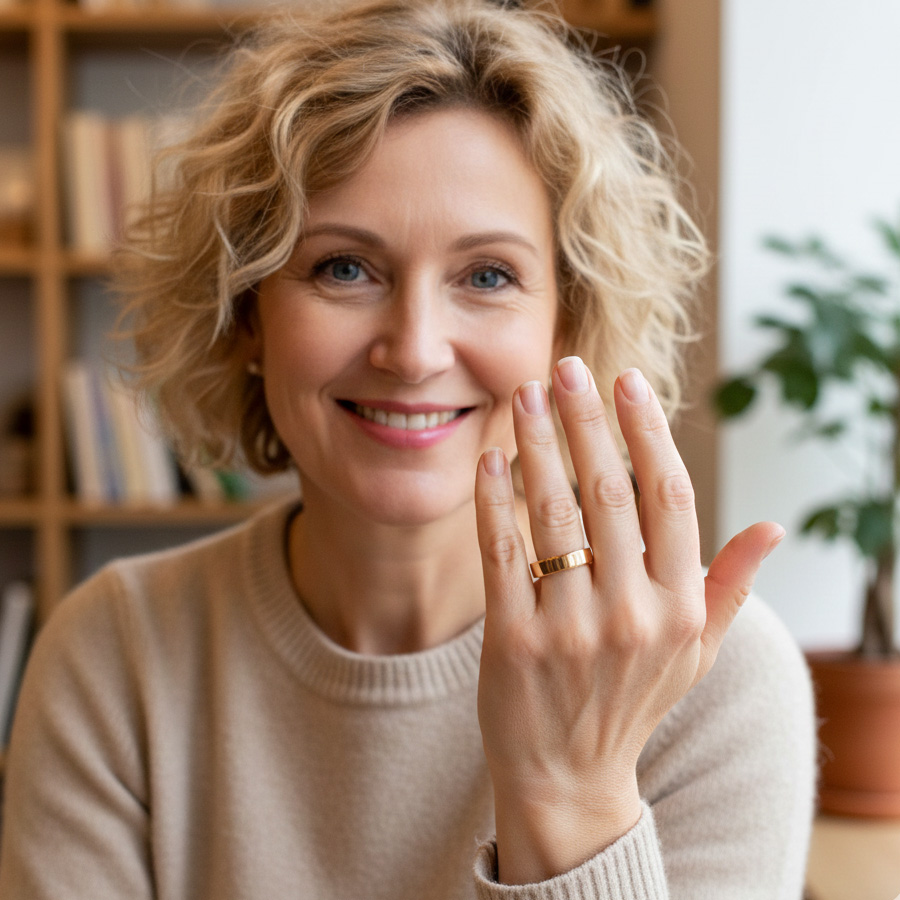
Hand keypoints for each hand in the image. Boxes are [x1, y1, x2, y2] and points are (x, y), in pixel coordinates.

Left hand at [474, 357, 783, 884]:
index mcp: (681, 609)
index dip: (649, 433)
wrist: (568, 778)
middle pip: (610, 491)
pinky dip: (493, 499)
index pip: (672, 499)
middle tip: (567, 366)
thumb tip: (775, 528)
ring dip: (537, 444)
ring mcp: (571, 629)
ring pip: (553, 513)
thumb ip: (728, 586)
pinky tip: (490, 456)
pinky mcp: (513, 642)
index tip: (628, 382)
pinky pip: (502, 553)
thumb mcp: (694, 652)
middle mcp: (633, 615)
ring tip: (525, 395)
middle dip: (586, 419)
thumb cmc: (630, 699)